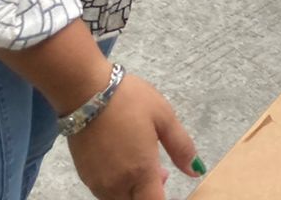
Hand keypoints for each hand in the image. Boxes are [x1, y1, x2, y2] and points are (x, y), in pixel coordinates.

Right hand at [67, 73, 200, 199]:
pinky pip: (105, 192)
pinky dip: (119, 185)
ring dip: (134, 191)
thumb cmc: (129, 100)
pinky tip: (124, 162)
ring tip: (142, 162)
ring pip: (120, 199)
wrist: (85, 92)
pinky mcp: (84, 176)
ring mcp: (97, 183)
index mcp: (141, 172)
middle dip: (151, 194)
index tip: (168, 182)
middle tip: (161, 172)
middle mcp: (117, 185)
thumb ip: (181, 147)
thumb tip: (196, 171)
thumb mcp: (164, 117)